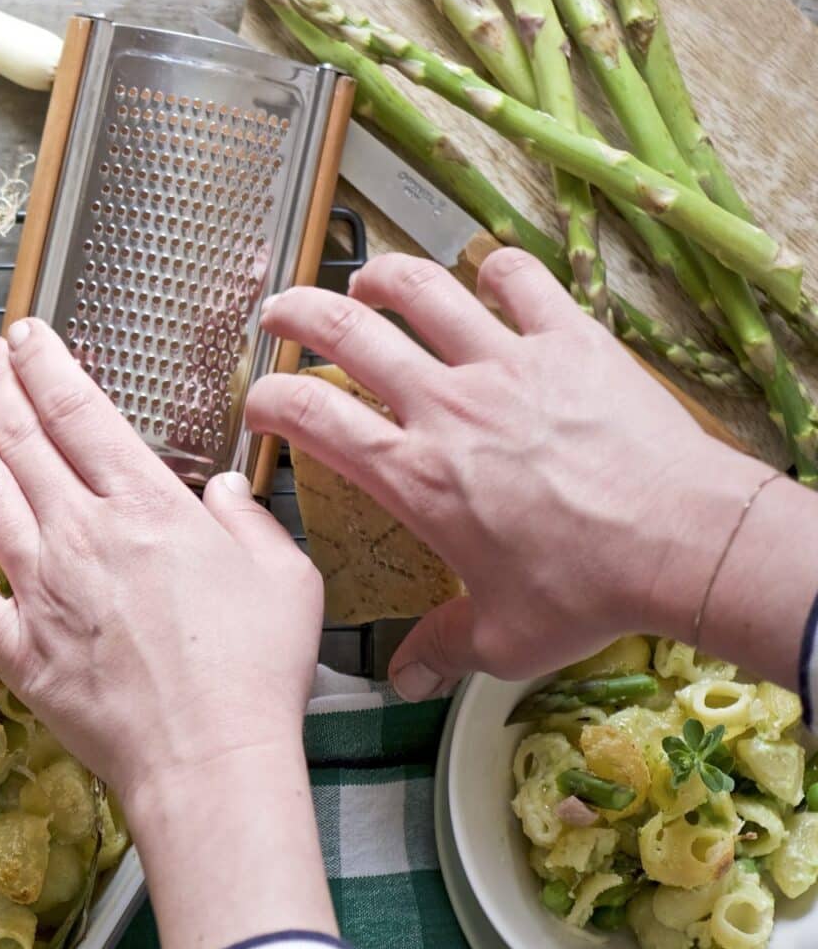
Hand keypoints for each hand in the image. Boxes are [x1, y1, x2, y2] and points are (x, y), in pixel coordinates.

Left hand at [0, 318, 323, 818]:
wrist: (210, 757)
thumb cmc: (256, 671)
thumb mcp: (283, 575)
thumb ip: (247, 520)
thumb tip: (224, 488)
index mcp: (146, 507)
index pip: (82, 415)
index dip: (47, 368)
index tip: (26, 337)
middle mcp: (81, 534)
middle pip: (24, 441)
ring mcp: (39, 588)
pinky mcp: (14, 645)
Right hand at [249, 249, 783, 700]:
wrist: (686, 542)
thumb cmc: (589, 590)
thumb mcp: (501, 637)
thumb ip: (442, 648)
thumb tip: (408, 679)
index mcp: (415, 477)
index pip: (310, 417)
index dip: (268, 400)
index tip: (261, 405)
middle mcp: (447, 408)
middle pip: (347, 332)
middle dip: (298, 312)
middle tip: (281, 311)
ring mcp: (507, 364)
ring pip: (423, 289)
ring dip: (384, 276)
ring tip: (370, 280)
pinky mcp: (569, 341)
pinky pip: (520, 280)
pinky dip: (497, 270)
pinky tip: (490, 276)